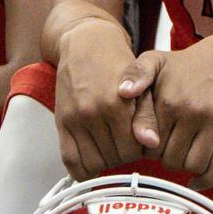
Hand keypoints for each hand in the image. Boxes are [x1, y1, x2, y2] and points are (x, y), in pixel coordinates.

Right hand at [53, 21, 142, 180]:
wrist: (86, 43)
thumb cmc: (118, 65)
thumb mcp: (142, 85)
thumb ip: (147, 116)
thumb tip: (151, 144)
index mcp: (117, 104)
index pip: (132, 151)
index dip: (139, 152)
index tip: (138, 144)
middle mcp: (93, 112)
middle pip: (114, 159)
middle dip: (123, 157)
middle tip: (124, 144)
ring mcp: (75, 118)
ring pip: (93, 163)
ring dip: (105, 163)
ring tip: (110, 149)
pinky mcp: (61, 122)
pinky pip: (69, 160)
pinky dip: (81, 169)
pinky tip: (91, 165)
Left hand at [123, 41, 212, 189]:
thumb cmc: (183, 66)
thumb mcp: (154, 61)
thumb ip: (135, 74)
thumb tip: (123, 92)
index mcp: (168, 101)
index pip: (149, 145)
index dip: (146, 149)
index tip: (149, 140)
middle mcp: (192, 113)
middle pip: (170, 159)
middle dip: (164, 159)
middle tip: (166, 146)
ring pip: (193, 165)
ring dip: (183, 167)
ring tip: (180, 154)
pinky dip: (205, 179)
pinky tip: (195, 180)